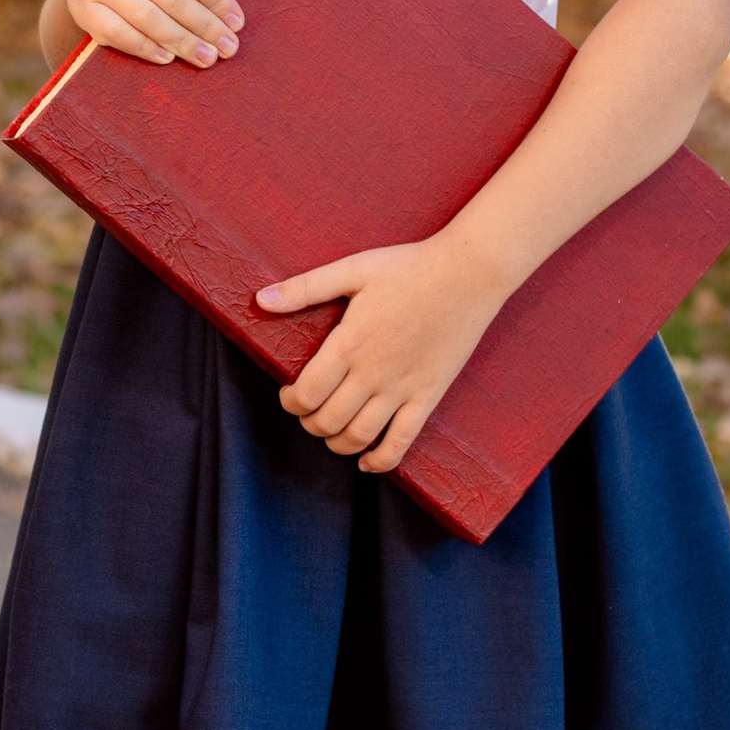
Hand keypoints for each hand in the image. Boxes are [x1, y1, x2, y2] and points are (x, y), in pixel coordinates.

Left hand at [256, 234, 510, 470]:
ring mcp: (403, 389)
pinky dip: (380, 460)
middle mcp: (373, 373)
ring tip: (330, 431)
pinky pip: (402, 442)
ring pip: (358, 436)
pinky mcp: (428, 396)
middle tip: (307, 411)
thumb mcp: (352, 269)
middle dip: (308, 422)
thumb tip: (260, 300)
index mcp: (349, 343)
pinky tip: (366, 462)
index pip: (307, 393)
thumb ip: (304, 288)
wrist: (469, 273)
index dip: (290, 402)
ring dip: (336, 443)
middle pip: (327, 420)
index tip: (289, 394)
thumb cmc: (408, 267)